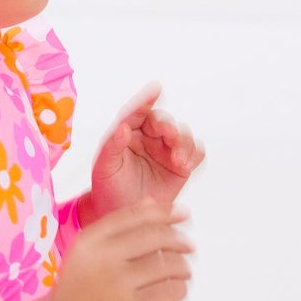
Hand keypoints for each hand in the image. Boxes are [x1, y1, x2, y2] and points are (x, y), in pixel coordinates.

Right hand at [19, 201, 193, 300]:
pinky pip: (170, 292)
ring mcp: (119, 285)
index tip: (183, 213)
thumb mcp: (88, 251)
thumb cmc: (79, 288)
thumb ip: (118, 226)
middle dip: (179, 239)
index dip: (165, 212)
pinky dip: (180, 288)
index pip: (137, 215)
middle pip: (157, 237)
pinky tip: (177, 289)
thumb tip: (151, 201)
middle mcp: (104, 258)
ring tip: (184, 271)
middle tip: (189, 245)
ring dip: (183, 266)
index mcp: (92, 240)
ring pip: (168, 265)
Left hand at [81, 84, 204, 221]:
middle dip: (169, 126)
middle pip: (164, 121)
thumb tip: (123, 127)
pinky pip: (195, 152)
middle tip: (170, 134)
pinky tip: (185, 164)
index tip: (156, 88)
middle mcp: (148, 137)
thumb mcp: (104, 167)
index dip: (146, 99)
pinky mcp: (181, 165)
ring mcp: (166, 150)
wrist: (120, 212)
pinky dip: (194, 154)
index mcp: (127, 131)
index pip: (137, 111)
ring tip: (178, 160)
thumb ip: (112, 145)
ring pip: (182, 135)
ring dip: (183, 143)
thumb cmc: (108, 187)